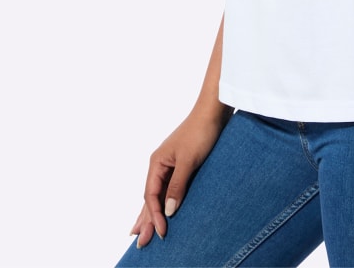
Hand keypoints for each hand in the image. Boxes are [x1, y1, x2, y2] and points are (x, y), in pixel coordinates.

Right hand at [130, 104, 231, 247]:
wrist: (213, 111)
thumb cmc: (200, 132)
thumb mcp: (189, 161)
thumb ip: (177, 186)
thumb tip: (168, 212)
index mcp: (157, 162)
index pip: (151, 196)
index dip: (154, 216)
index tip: (162, 233)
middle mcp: (160, 164)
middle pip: (150, 196)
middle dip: (145, 219)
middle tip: (140, 243)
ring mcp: (169, 163)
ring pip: (158, 193)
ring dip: (152, 212)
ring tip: (142, 230)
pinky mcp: (181, 163)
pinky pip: (168, 187)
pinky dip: (164, 200)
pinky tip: (164, 208)